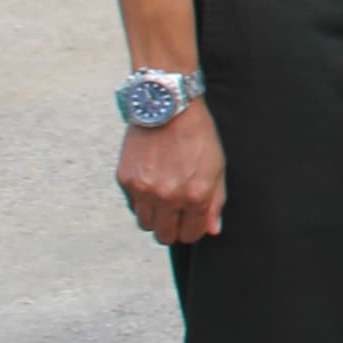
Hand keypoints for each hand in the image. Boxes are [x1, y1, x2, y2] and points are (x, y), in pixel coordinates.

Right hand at [118, 104, 226, 246]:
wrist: (169, 107)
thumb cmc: (198, 135)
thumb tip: (212, 230)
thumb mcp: (217, 167)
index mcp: (195, 196)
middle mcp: (168, 197)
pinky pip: (132, 204)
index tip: (191, 222)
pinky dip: (141, 200)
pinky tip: (152, 182)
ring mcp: (144, 189)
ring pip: (145, 224)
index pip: (190, 235)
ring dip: (155, 217)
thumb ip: (215, 202)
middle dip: (172, 229)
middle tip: (176, 215)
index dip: (191, 230)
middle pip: (164, 236)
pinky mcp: (125, 179)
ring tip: (164, 197)